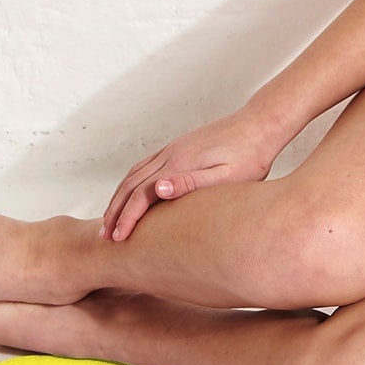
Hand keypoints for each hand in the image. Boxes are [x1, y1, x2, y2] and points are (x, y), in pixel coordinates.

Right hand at [101, 109, 285, 240]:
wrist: (260, 125)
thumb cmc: (250, 156)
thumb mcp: (225, 175)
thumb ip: (191, 183)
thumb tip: (157, 190)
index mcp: (179, 164)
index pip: (141, 195)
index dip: (127, 218)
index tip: (117, 240)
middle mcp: (170, 154)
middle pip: (130, 184)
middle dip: (115, 211)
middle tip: (105, 236)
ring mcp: (172, 148)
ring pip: (134, 174)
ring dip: (119, 197)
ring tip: (112, 219)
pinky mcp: (178, 146)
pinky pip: (145, 166)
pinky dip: (131, 183)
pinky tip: (133, 195)